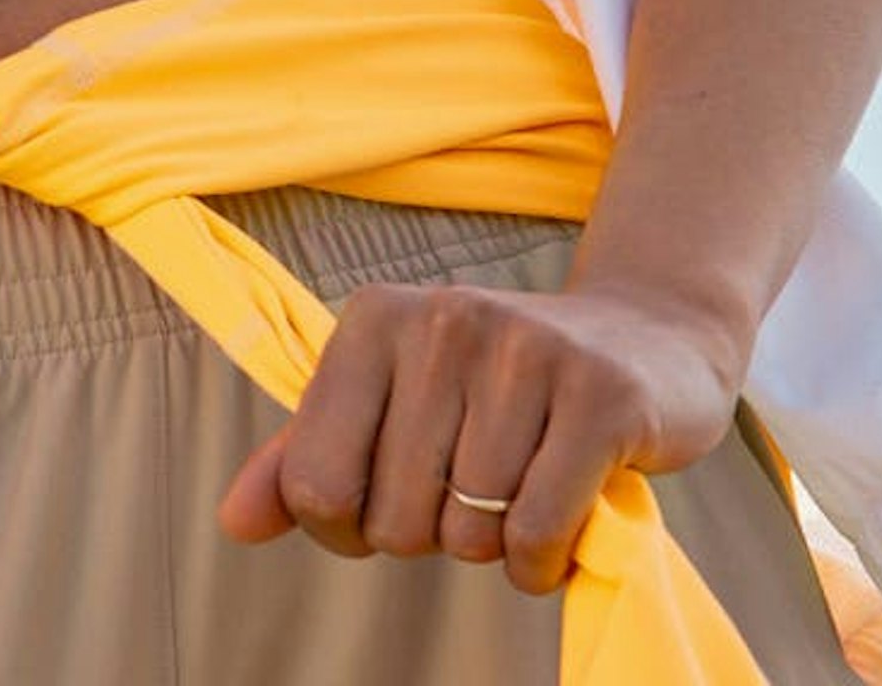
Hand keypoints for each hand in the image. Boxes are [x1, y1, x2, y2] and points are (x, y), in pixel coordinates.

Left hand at [212, 271, 746, 593]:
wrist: (646, 342)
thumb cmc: (498, 392)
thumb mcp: (397, 406)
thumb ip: (309, 460)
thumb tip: (235, 521)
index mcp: (376, 319)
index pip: (313, 481)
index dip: (347, 527)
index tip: (390, 504)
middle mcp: (443, 320)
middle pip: (393, 519)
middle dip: (432, 535)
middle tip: (477, 489)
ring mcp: (525, 351)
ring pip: (468, 533)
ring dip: (496, 547)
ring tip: (523, 491)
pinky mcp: (599, 396)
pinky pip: (537, 533)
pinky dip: (542, 562)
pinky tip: (560, 527)